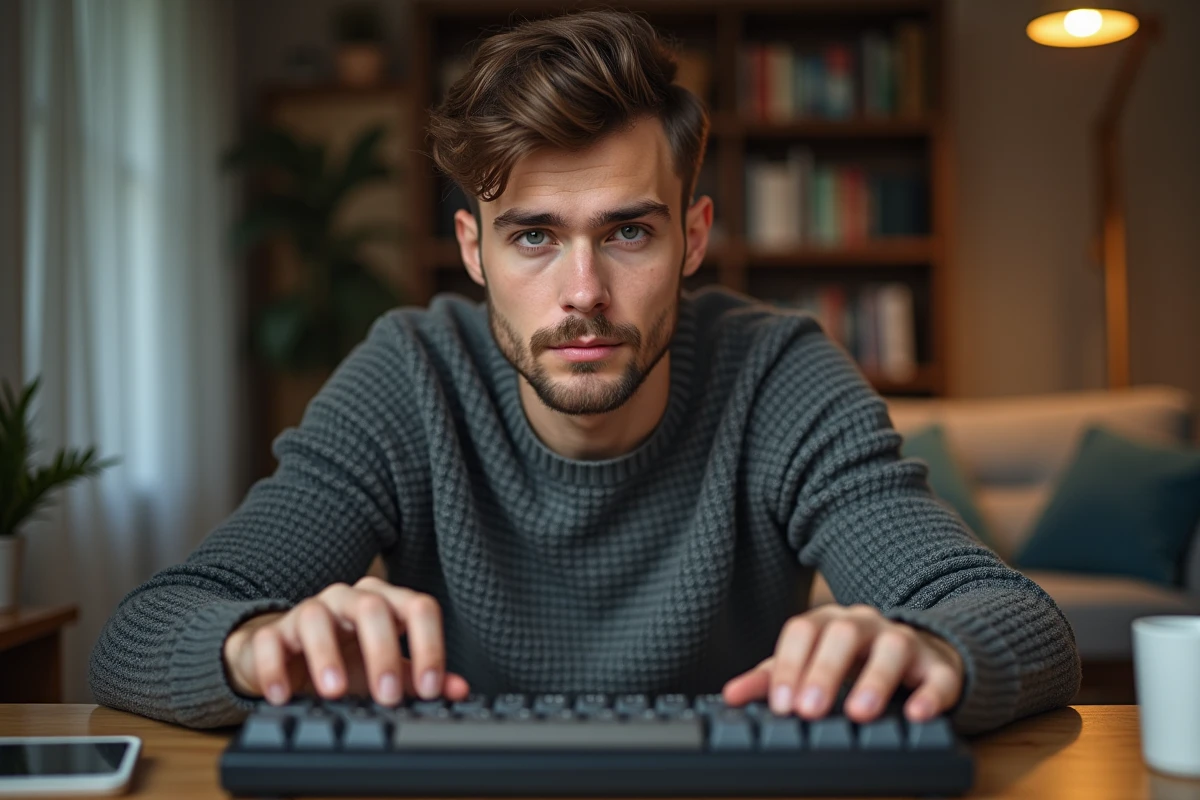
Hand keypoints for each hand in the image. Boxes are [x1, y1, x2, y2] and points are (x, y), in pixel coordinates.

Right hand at [223, 576, 470, 706]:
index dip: (429, 645)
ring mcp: (308, 611)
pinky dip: (276, 668)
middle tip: (388, 696)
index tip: (430, 688)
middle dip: (382, 652)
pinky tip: (283, 696)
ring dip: (326, 655)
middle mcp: (349, 600)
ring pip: (317, 616)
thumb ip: (419, 675)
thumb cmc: (346, 659)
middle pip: (371, 608)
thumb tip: (458, 690)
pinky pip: (271, 641)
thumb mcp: (385, 669)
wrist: (288, 656)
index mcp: (386, 603)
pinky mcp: (272, 632)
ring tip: (334, 692)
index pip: (418, 607)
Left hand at [722, 604, 963, 723]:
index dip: (790, 664)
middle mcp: (866, 625)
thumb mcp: (809, 669)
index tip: (782, 704)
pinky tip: (919, 715)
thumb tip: (731, 696)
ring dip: (875, 680)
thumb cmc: (853, 665)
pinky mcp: (940, 667)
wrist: (919, 657)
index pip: (803, 631)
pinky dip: (930, 695)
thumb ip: (772, 680)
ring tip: (860, 714)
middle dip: (824, 670)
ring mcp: (905, 642)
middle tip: (810, 709)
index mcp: (829, 623)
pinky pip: (940, 676)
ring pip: (892, 647)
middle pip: (843, 634)